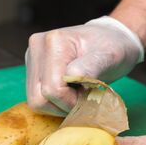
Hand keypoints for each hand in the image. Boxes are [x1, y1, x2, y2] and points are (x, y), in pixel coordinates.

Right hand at [25, 16, 143, 115]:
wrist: (111, 38)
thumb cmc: (113, 48)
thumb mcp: (109, 57)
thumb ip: (90, 67)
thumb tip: (71, 76)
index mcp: (53, 42)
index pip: (53, 89)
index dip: (72, 101)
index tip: (90, 95)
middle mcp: (37, 48)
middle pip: (39, 98)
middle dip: (63, 105)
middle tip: (84, 97)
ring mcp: (32, 59)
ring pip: (35, 101)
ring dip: (58, 106)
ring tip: (77, 93)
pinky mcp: (33, 69)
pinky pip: (37, 98)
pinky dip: (54, 103)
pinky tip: (70, 92)